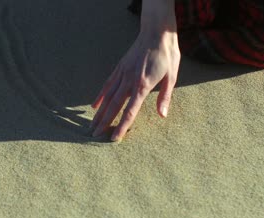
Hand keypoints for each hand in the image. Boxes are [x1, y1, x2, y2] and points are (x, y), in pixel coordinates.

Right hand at [90, 19, 179, 141]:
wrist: (156, 32)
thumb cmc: (167, 55)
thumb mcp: (172, 76)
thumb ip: (164, 97)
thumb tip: (162, 115)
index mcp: (143, 85)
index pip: (130, 111)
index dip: (122, 126)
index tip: (114, 138)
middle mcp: (129, 81)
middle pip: (114, 106)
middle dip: (104, 122)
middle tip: (94, 135)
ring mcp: (122, 73)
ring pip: (108, 97)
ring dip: (99, 112)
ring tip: (91, 125)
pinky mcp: (120, 67)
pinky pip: (107, 84)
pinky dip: (100, 96)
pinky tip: (94, 106)